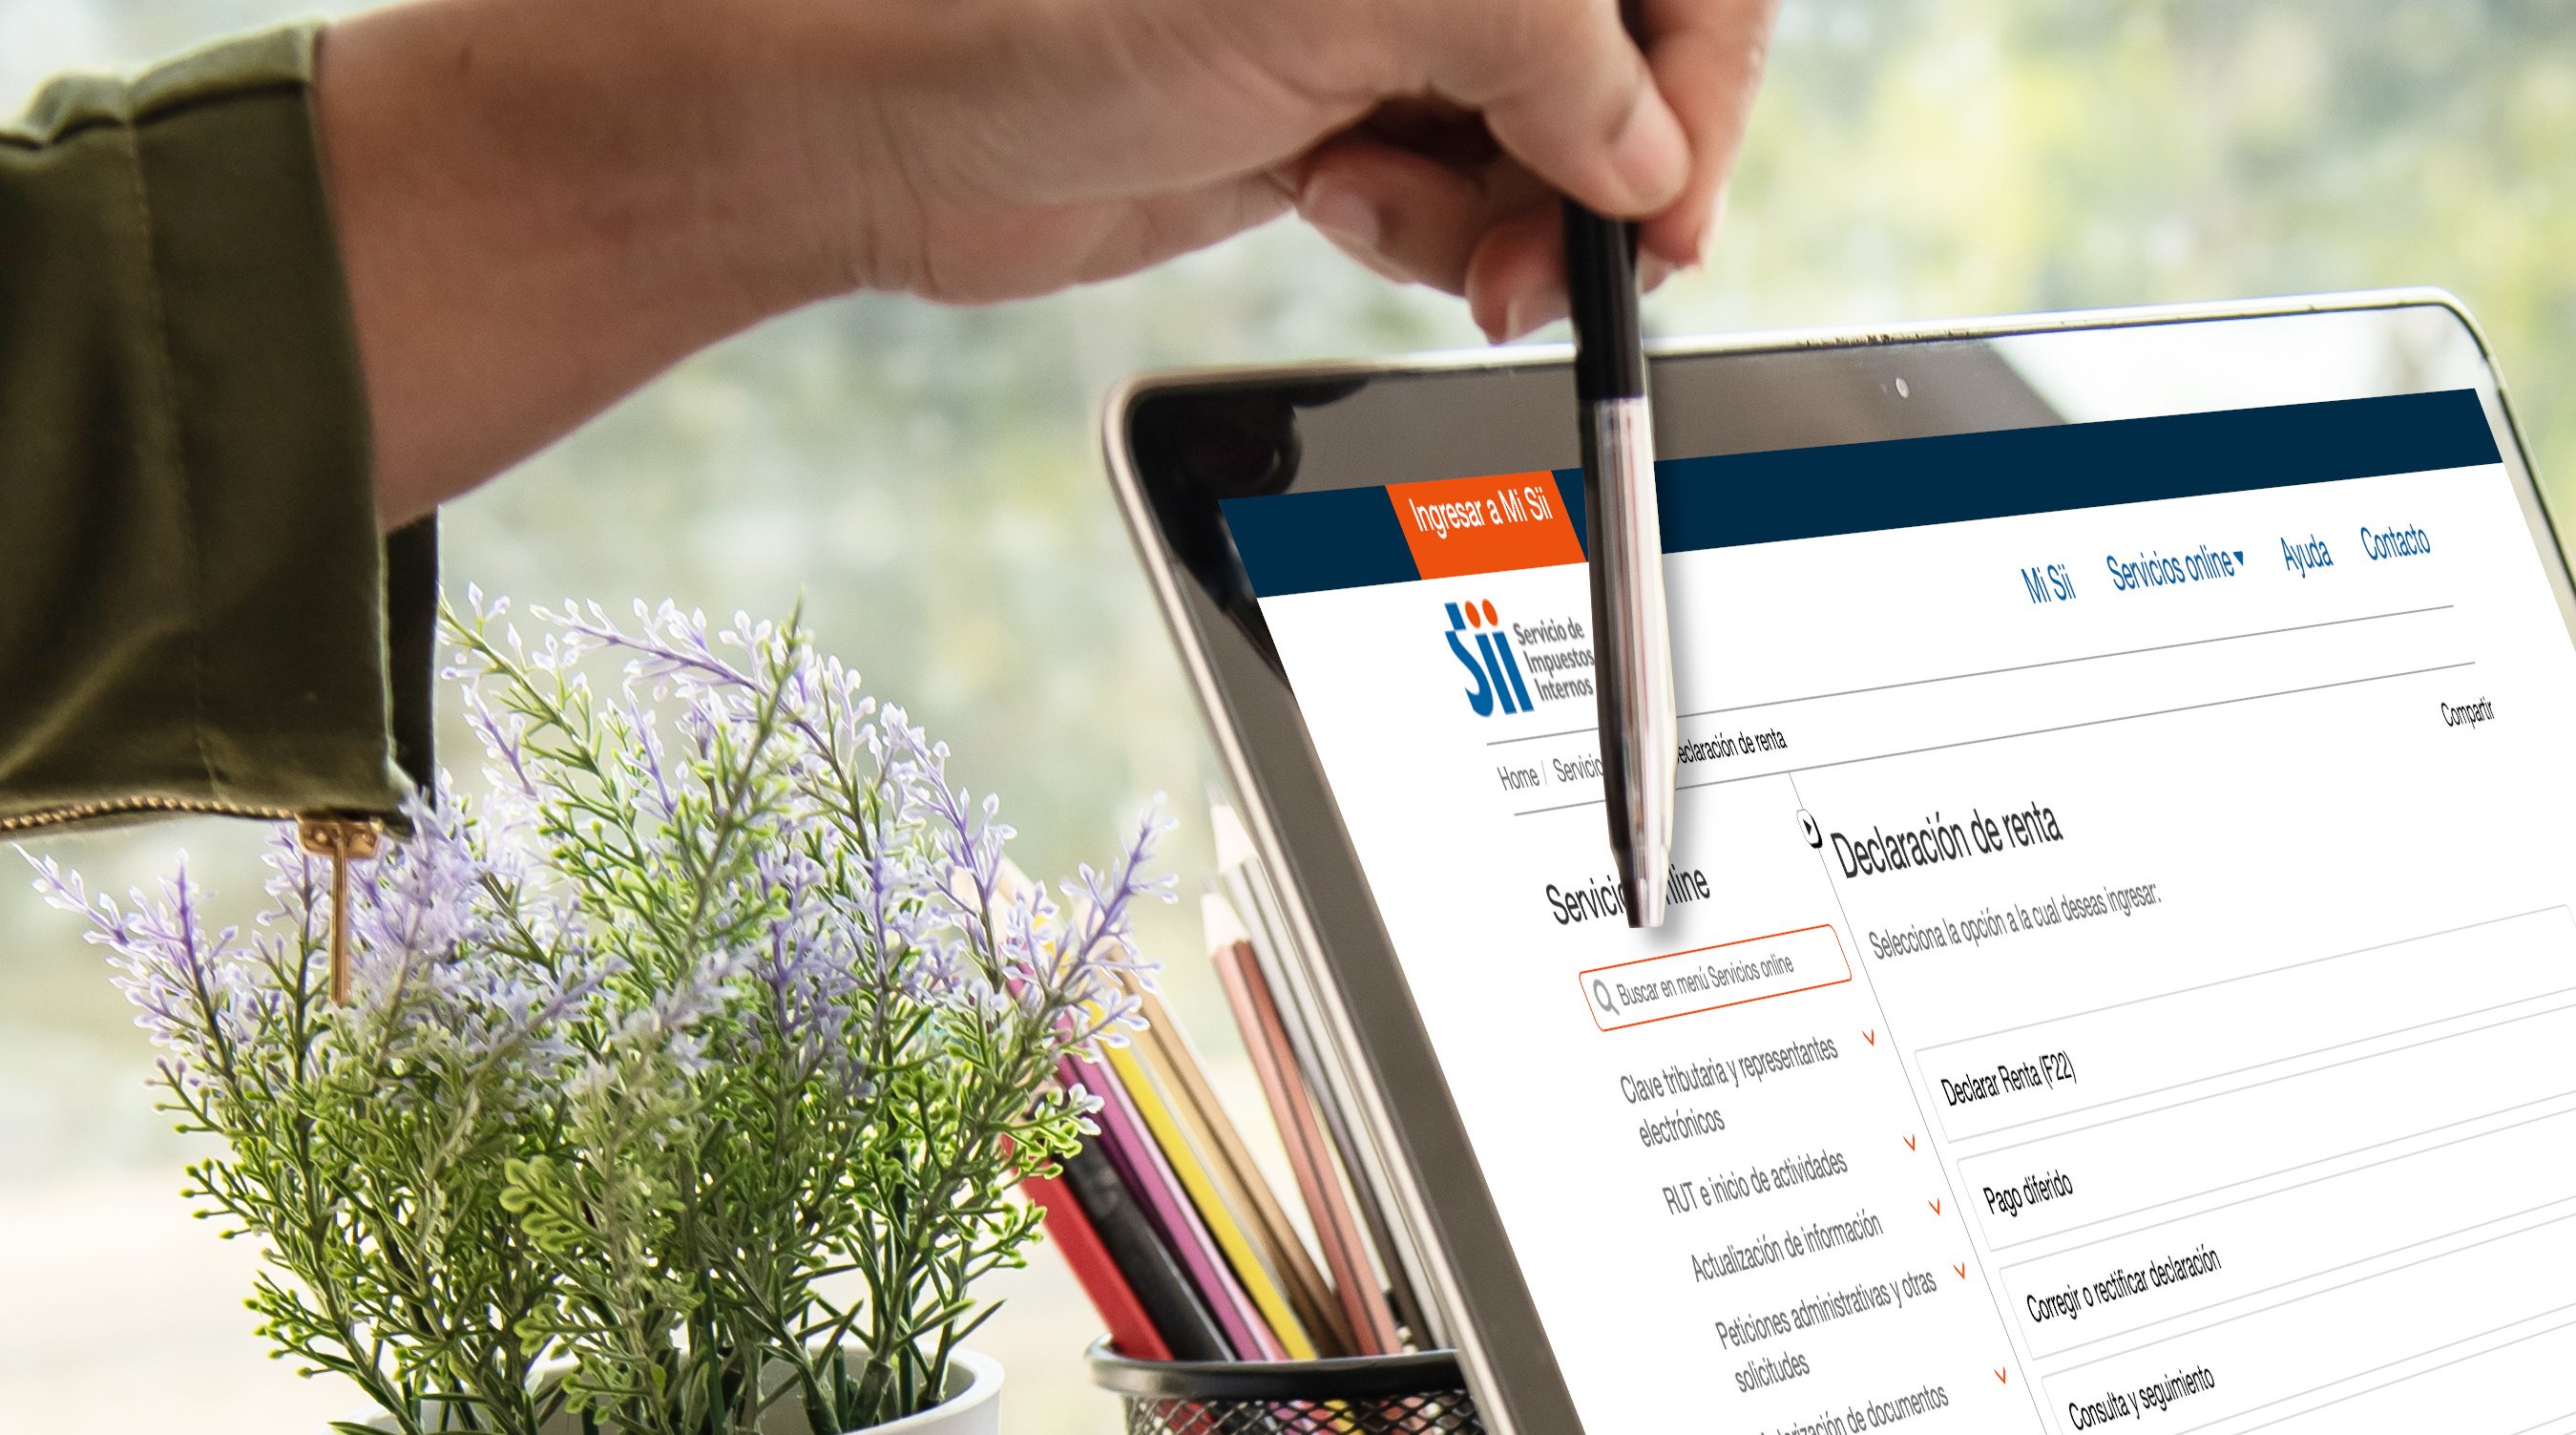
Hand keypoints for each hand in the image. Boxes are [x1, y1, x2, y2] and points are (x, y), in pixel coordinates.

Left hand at [319, 0, 1777, 517]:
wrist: (876, 124)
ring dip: (1529, 215)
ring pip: (1554, 130)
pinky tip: (1363, 225)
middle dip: (1615, 160)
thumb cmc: (1052, 10)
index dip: (1699, 61)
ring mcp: (1379, 15)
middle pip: (1622, 41)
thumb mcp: (1346, 5)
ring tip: (1446, 254)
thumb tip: (1651, 153)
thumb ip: (1537, 50)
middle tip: (1586, 267)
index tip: (1674, 180)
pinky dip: (1449, 234)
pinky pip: (1467, 188)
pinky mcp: (1331, 106)